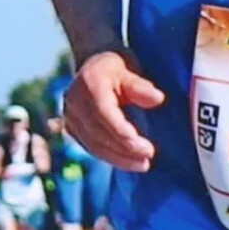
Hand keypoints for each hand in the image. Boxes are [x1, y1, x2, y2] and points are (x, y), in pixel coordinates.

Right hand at [64, 51, 164, 172]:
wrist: (93, 64)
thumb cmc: (116, 67)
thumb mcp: (130, 69)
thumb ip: (141, 86)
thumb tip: (158, 99)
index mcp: (89, 83)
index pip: (104, 113)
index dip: (123, 132)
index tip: (144, 146)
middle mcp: (74, 101)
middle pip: (99, 133)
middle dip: (124, 149)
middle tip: (148, 157)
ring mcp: (70, 116)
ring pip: (94, 145)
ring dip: (119, 158)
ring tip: (143, 165)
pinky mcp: (72, 129)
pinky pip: (92, 147)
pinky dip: (111, 157)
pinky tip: (129, 162)